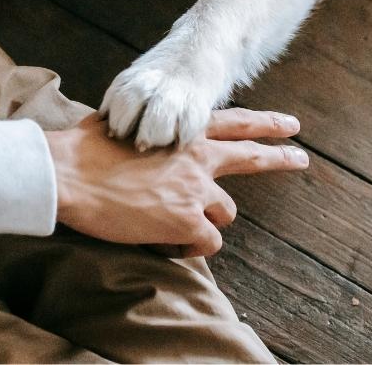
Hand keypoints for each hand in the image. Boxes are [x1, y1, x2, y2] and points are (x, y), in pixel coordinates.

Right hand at [46, 108, 308, 257]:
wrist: (70, 174)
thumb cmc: (84, 148)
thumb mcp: (123, 123)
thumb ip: (144, 127)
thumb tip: (132, 128)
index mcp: (182, 131)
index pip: (234, 122)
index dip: (264, 124)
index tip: (290, 126)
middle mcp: (197, 158)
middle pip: (251, 158)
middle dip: (279, 157)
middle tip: (301, 158)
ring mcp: (196, 190)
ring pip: (223, 214)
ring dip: (203, 221)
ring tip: (168, 224)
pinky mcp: (187, 221)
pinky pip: (205, 244)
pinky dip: (186, 247)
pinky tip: (162, 243)